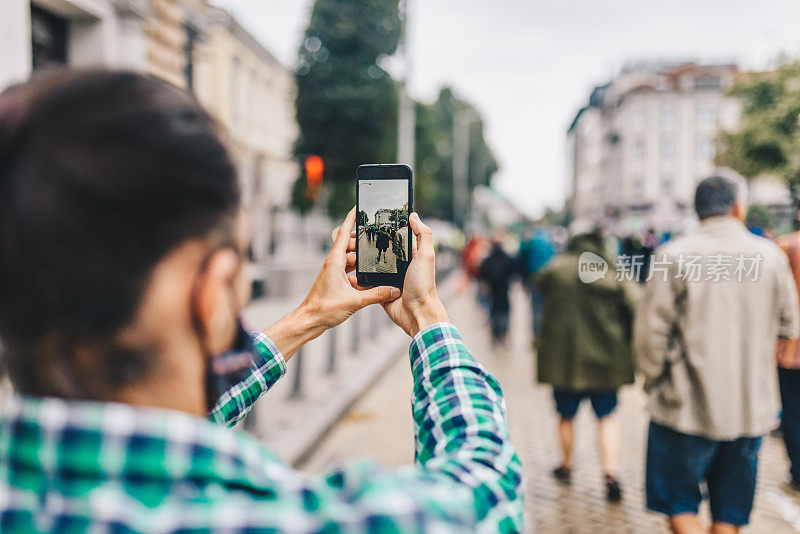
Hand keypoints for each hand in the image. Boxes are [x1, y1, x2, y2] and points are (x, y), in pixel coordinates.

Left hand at [302, 207, 399, 330]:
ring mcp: (334, 271)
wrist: (310, 321)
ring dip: (360, 257)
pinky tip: (367, 276)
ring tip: (374, 258)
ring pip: (350, 257)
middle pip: (349, 243)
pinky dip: (358, 269)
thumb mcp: (355, 301)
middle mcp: (333, 263)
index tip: (358, 207)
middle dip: (362, 241)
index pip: (344, 233)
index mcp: (335, 261)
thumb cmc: (325, 309)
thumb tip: (394, 290)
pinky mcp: (335, 280)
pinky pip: (348, 268)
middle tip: (377, 239)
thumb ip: (377, 295)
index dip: (352, 218)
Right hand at [351, 213, 448, 336]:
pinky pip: (366, 284)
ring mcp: (389, 279)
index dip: (384, 231)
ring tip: (347, 254)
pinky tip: (349, 273)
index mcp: (410, 256)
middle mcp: (399, 266)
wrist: (416, 314)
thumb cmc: (424, 286)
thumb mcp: (426, 256)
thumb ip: (423, 235)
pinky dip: (358, 279)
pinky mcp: (380, 291)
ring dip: (360, 262)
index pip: (395, 238)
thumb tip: (414, 215)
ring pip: (371, 267)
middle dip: (366, 246)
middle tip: (352, 239)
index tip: (369, 223)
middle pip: (379, 251)